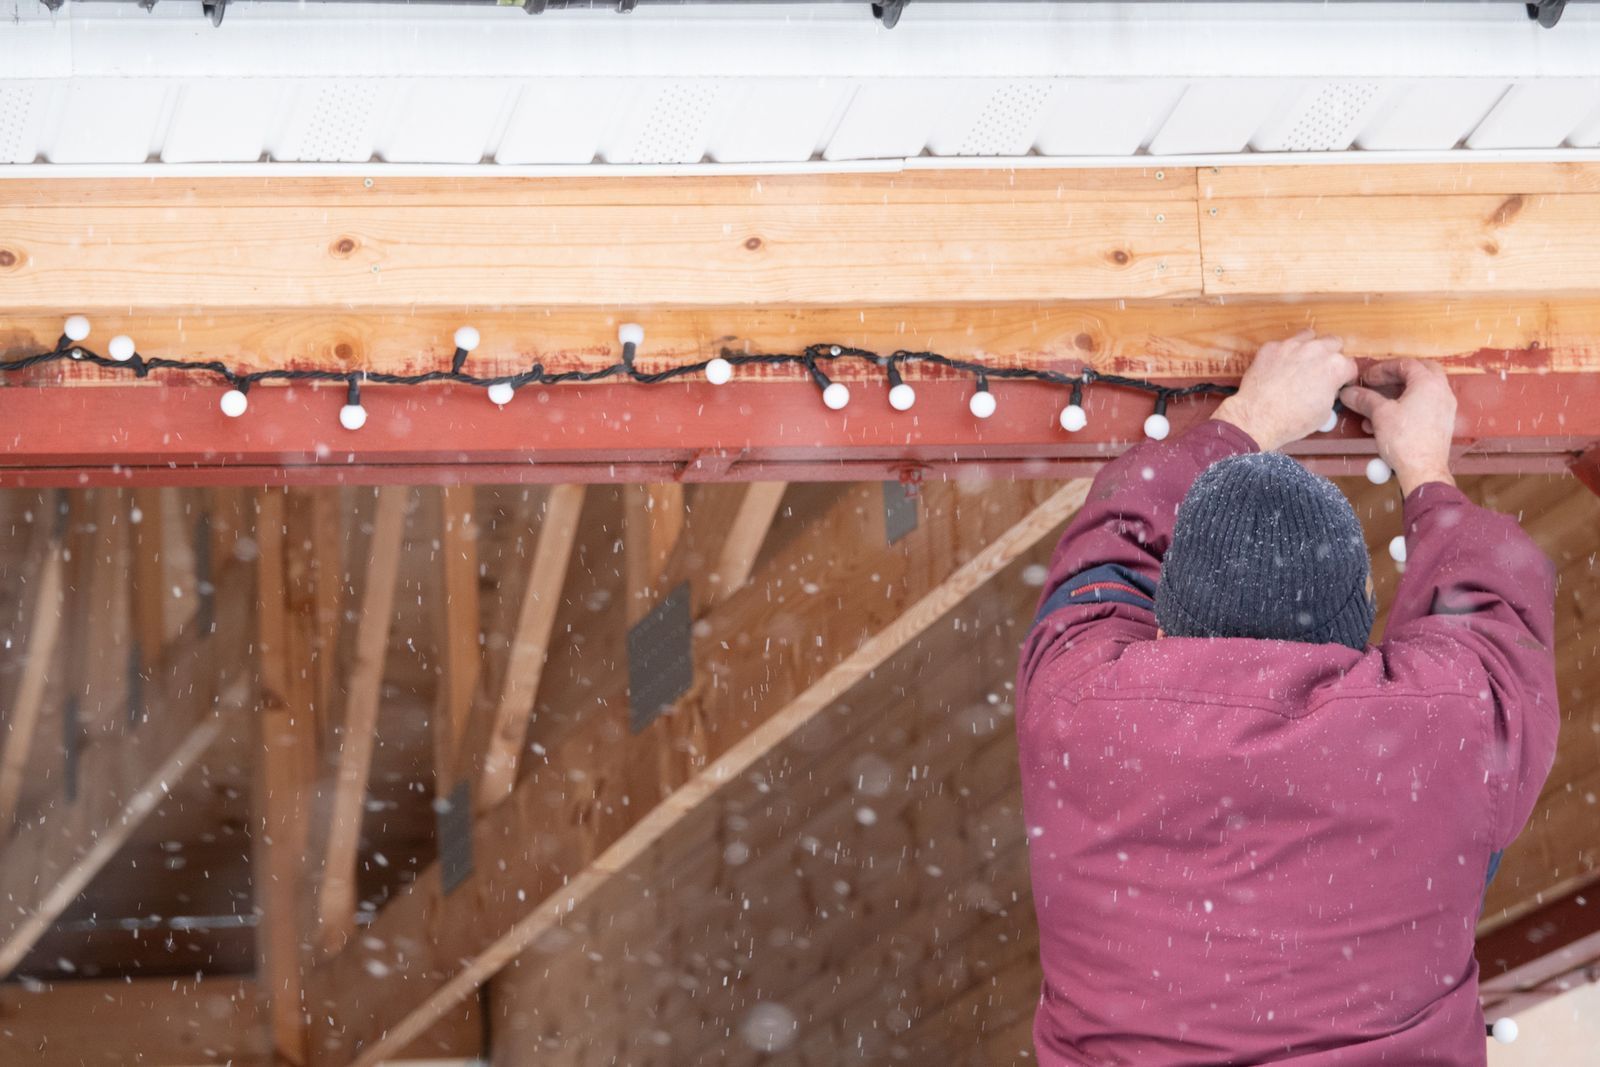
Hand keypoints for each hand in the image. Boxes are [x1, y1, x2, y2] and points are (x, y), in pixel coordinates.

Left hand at [1213, 330, 1357, 451]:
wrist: (1258, 418)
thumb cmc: (1292, 420)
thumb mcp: (1324, 413)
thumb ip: (1331, 392)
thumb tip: (1328, 389)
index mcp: (1336, 366)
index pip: (1350, 365)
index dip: (1346, 376)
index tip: (1340, 382)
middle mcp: (1317, 350)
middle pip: (1333, 343)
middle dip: (1331, 355)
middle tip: (1321, 370)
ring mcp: (1292, 345)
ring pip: (1309, 336)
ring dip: (1309, 346)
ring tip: (1301, 363)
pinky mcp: (1271, 347)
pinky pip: (1282, 344)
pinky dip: (1283, 353)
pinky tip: (1278, 368)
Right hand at [1338, 360, 1457, 494]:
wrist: (1423, 470)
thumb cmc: (1404, 440)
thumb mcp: (1379, 415)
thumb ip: (1364, 399)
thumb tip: (1349, 392)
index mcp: (1428, 383)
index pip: (1405, 364)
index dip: (1382, 369)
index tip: (1366, 378)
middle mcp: (1441, 391)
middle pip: (1420, 372)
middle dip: (1396, 376)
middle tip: (1378, 383)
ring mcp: (1445, 408)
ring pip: (1421, 391)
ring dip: (1399, 394)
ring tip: (1376, 407)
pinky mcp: (1442, 423)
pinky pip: (1424, 406)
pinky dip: (1407, 406)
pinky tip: (1387, 422)